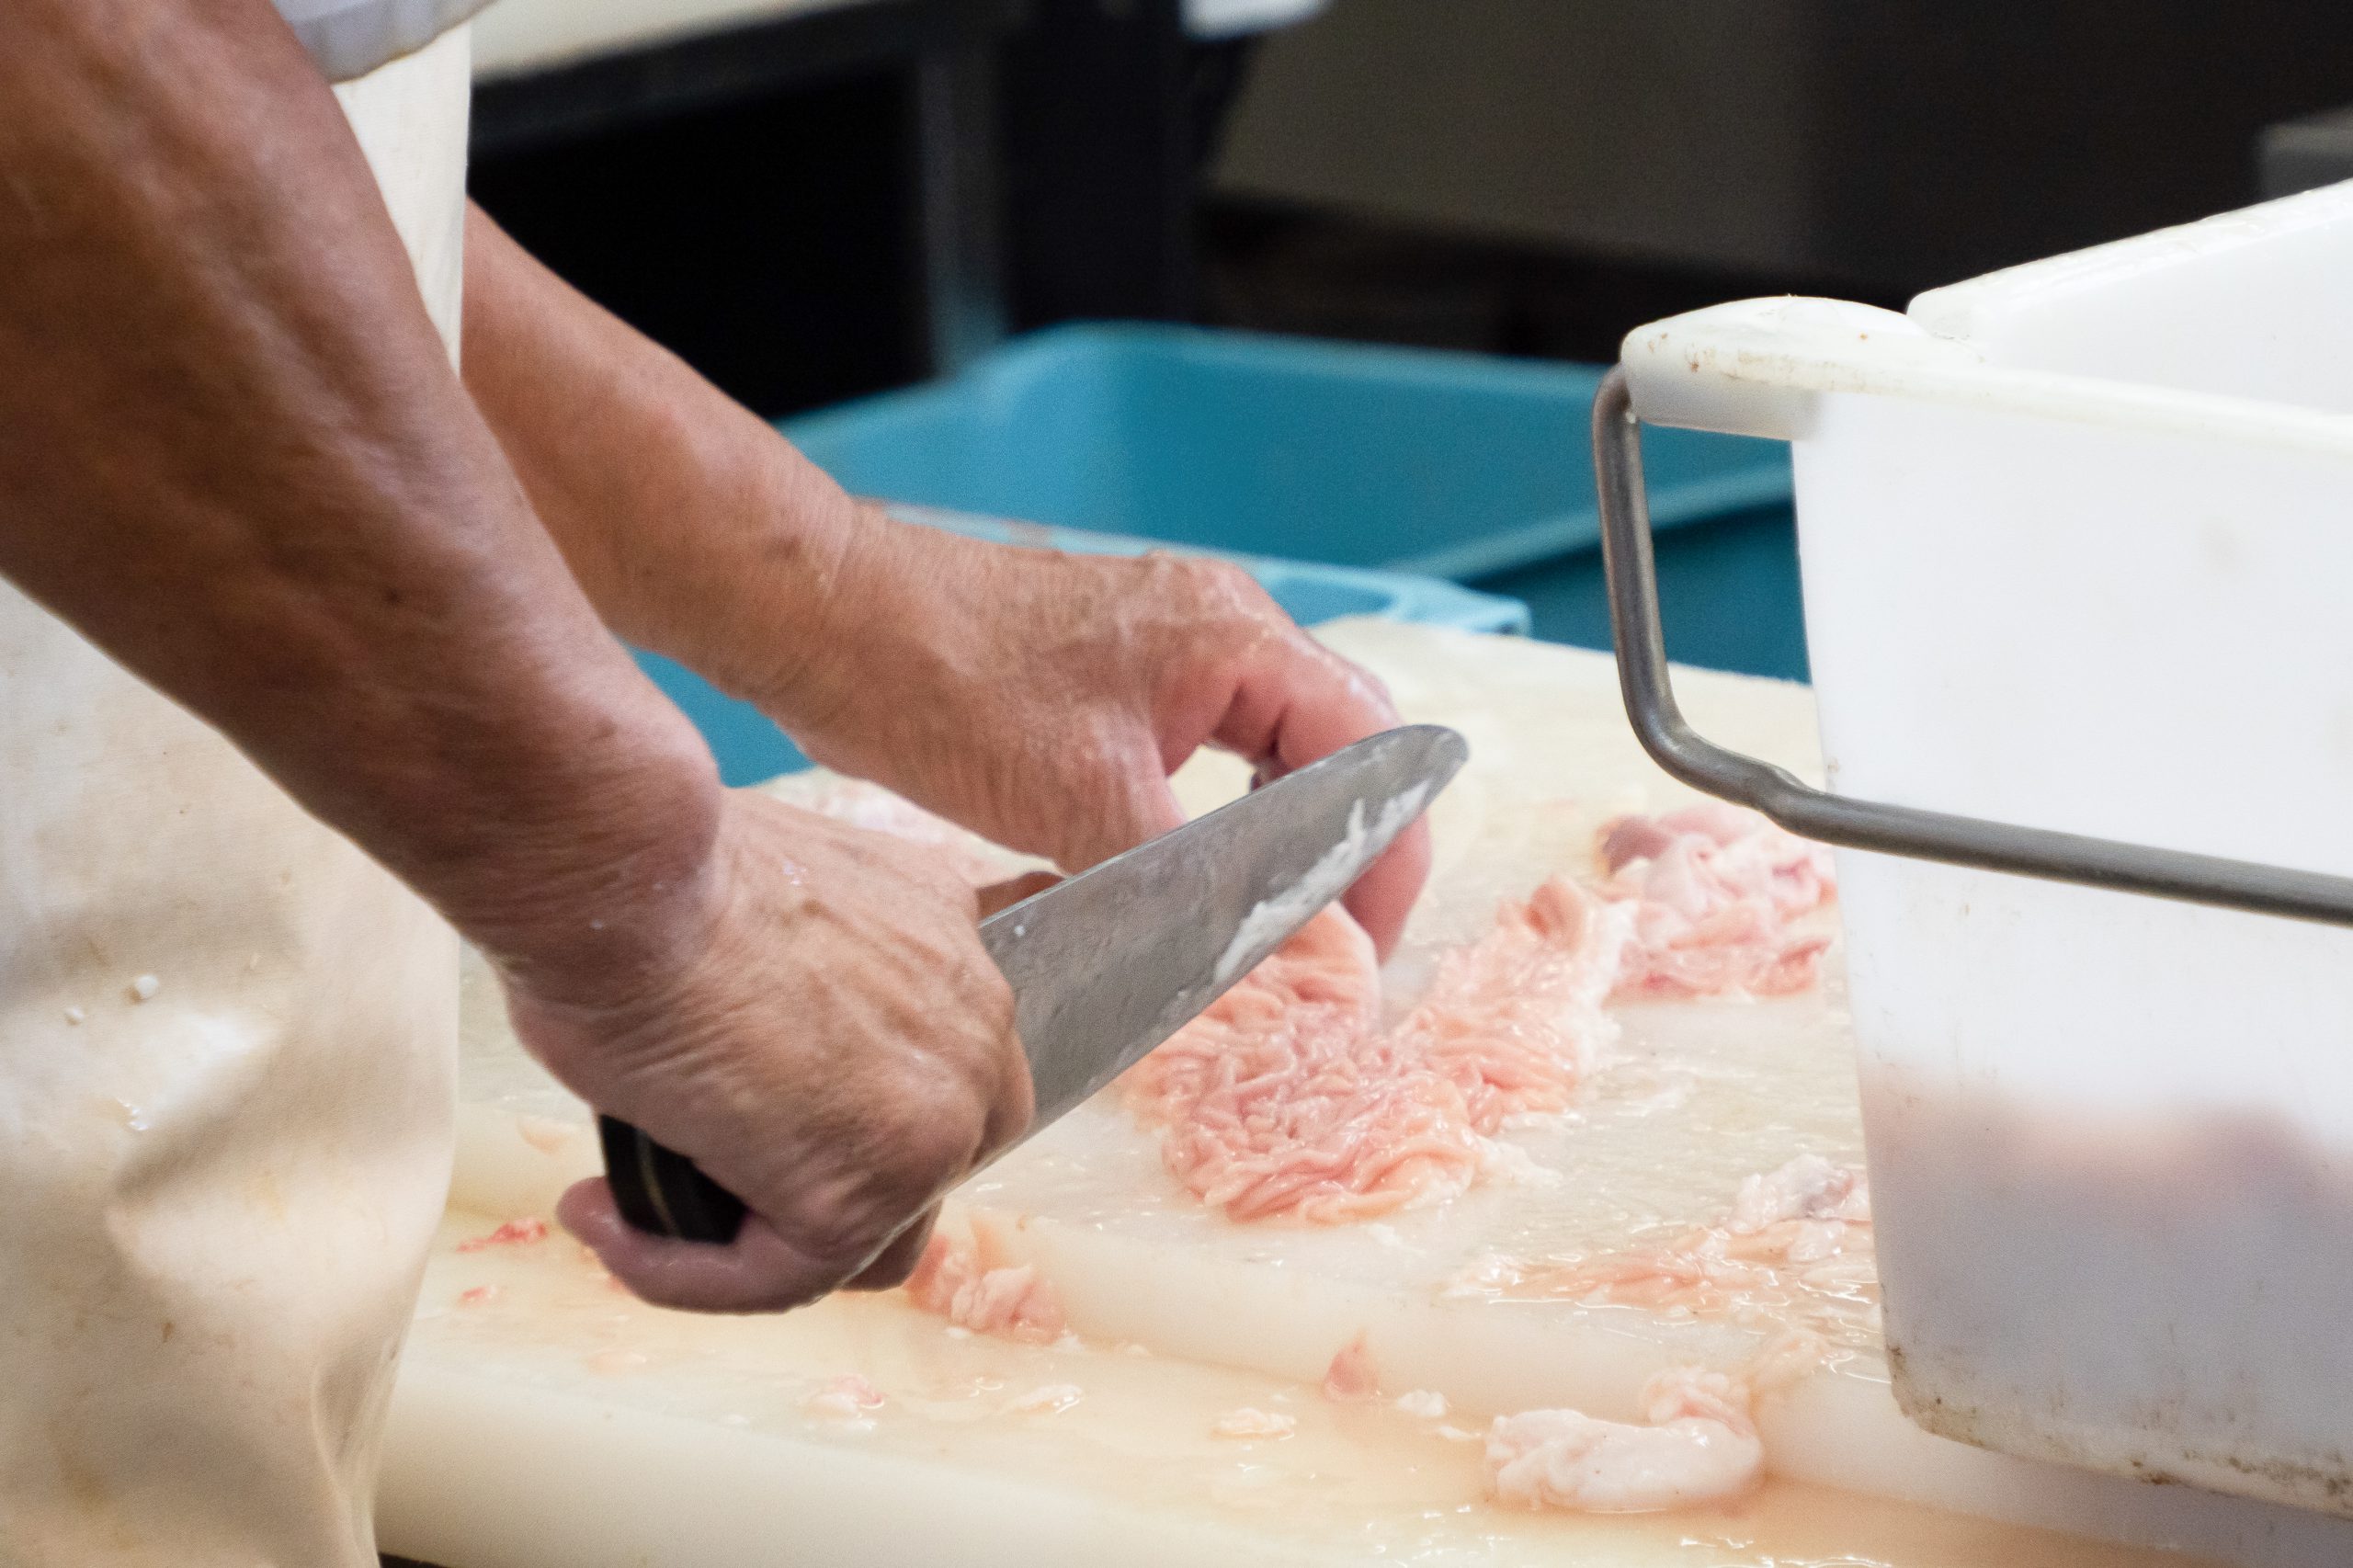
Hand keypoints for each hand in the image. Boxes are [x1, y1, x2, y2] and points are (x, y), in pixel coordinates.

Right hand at [507, 790, 1031, 1312]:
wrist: (626, 873)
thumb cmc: (659, 873)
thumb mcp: (771, 903)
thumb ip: (803, 976)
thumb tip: (760, 1041)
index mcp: (953, 945)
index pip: (925, 1076)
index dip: (826, 1116)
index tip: (726, 1113)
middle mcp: (975, 1023)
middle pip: (918, 1162)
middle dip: (809, 1187)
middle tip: (697, 1177)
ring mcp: (939, 1114)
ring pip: (864, 1238)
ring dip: (748, 1242)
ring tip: (633, 1213)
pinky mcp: (870, 1191)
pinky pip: (786, 1277)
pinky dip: (689, 1275)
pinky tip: (611, 1227)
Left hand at [768, 514, 1431, 955]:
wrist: (831, 619)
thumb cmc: (943, 685)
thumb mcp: (1085, 808)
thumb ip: (1200, 885)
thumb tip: (1282, 962)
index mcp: (1236, 638)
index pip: (1370, 750)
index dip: (1384, 855)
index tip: (1366, 947)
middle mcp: (1223, 623)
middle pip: (1340, 740)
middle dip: (1350, 844)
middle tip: (1335, 945)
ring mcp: (1174, 637)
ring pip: (1280, 741)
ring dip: (1294, 824)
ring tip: (1285, 914)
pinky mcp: (1125, 662)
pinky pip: (1218, 736)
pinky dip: (1231, 803)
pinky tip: (1205, 859)